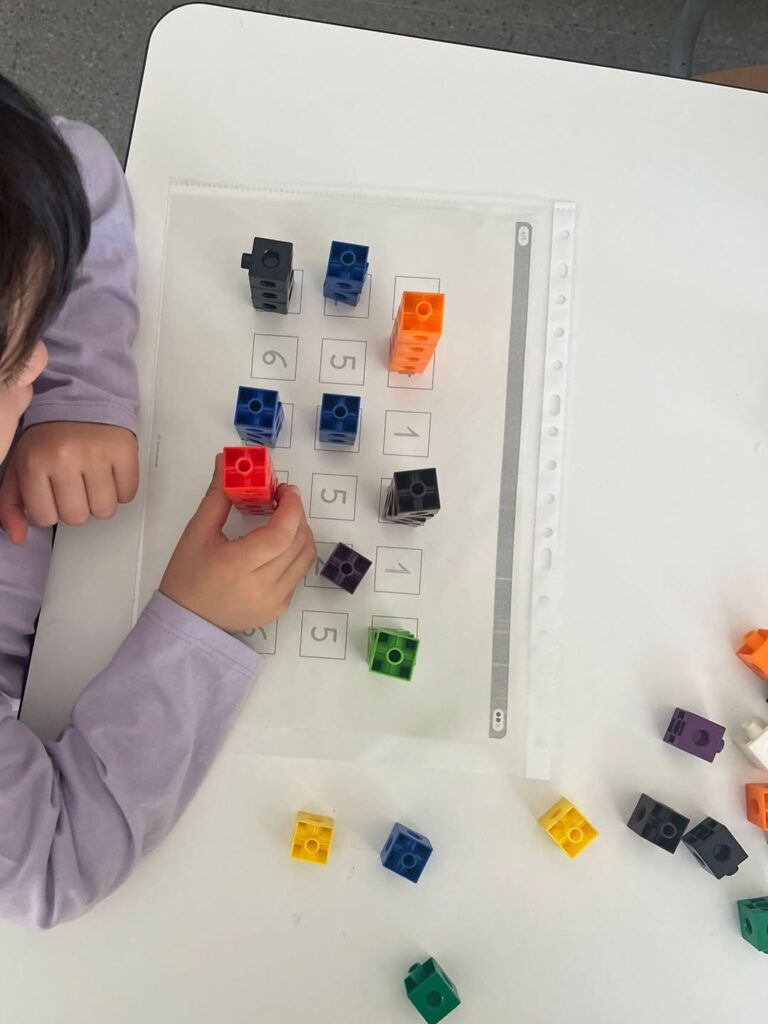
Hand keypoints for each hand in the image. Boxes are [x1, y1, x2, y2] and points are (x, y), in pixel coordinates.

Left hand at [0, 422, 138, 544]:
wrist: (81, 401)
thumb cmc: (50, 438)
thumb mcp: (21, 467)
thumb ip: (11, 503)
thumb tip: (17, 537)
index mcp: (34, 462)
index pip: (45, 518)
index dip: (51, 510)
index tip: (53, 494)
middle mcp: (64, 457)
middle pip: (77, 517)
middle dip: (77, 506)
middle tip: (75, 486)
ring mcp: (96, 454)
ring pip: (104, 510)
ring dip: (100, 501)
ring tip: (93, 481)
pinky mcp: (124, 450)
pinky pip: (128, 494)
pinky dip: (121, 491)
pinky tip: (111, 475)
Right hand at [160, 455, 315, 632]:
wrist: (187, 622)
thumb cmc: (187, 576)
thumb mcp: (197, 533)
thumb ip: (217, 496)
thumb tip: (226, 462)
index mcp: (236, 566)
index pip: (280, 534)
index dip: (291, 507)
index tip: (286, 490)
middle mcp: (261, 587)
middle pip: (298, 543)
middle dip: (296, 515)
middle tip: (282, 500)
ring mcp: (274, 601)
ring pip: (305, 558)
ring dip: (300, 533)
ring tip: (283, 520)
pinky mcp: (279, 609)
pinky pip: (298, 573)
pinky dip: (294, 553)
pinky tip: (276, 546)